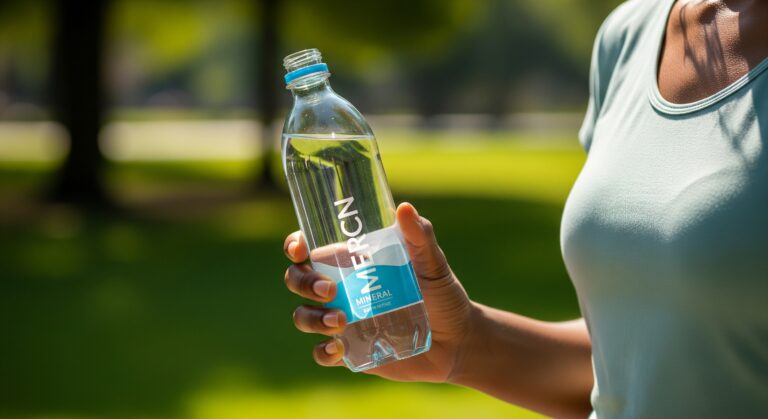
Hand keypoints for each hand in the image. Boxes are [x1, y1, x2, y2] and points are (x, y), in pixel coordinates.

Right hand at [283, 202, 475, 381]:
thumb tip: (405, 208)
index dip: (295, 246)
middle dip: (304, 283)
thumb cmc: (442, 294)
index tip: (300, 249)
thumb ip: (420, 237)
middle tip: (331, 291)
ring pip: (303, 317)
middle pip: (299, 280)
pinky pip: (322, 353)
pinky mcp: (350, 350)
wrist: (457, 341)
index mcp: (352, 262)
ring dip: (312, 319)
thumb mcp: (433, 263)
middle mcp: (341, 290)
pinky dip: (324, 351)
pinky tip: (338, 347)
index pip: (311, 249)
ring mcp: (342, 321)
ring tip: (341, 322)